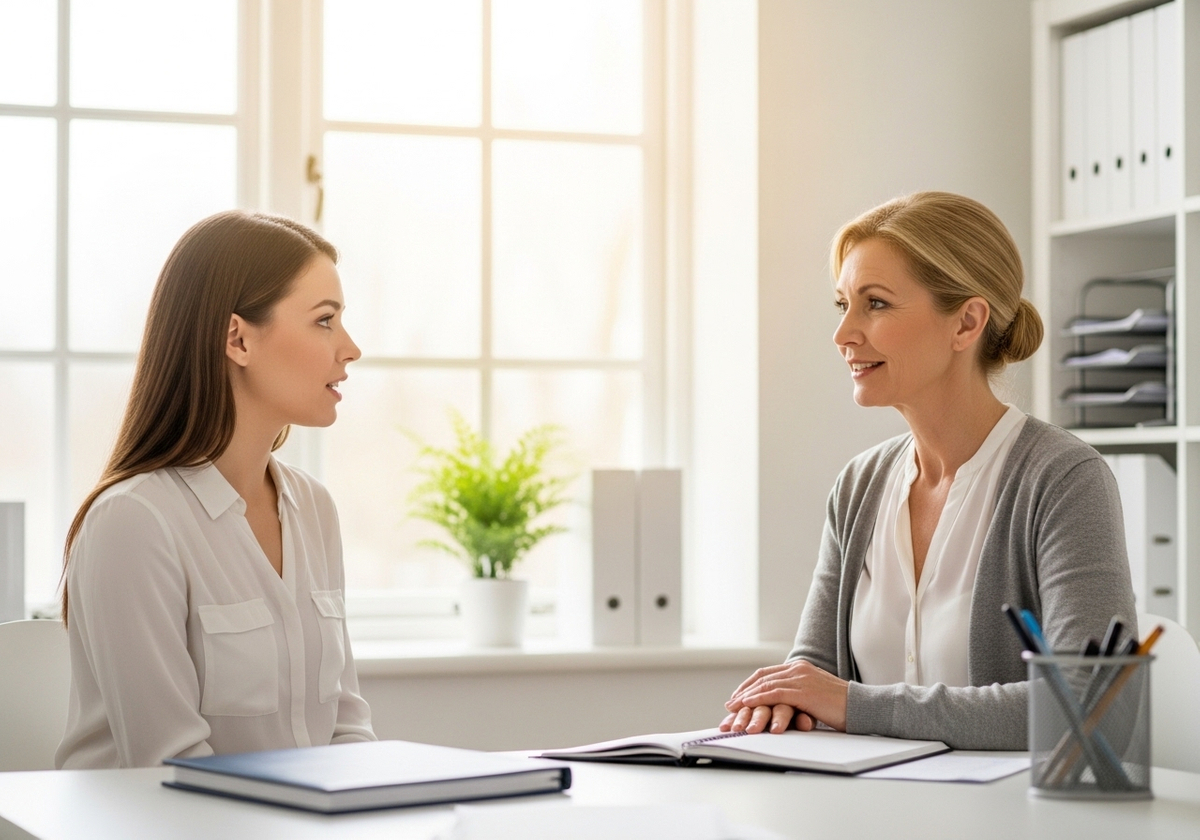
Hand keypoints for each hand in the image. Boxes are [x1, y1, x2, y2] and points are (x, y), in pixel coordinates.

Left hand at [723, 660, 848, 731]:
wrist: (861, 707)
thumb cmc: (840, 707)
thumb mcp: (815, 696)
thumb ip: (798, 695)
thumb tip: (783, 705)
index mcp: (800, 667)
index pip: (767, 673)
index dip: (750, 685)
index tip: (739, 696)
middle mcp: (798, 669)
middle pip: (762, 677)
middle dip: (744, 691)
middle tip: (730, 704)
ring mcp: (801, 678)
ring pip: (765, 685)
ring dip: (746, 697)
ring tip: (733, 708)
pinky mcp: (804, 691)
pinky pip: (774, 694)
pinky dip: (758, 699)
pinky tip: (747, 705)